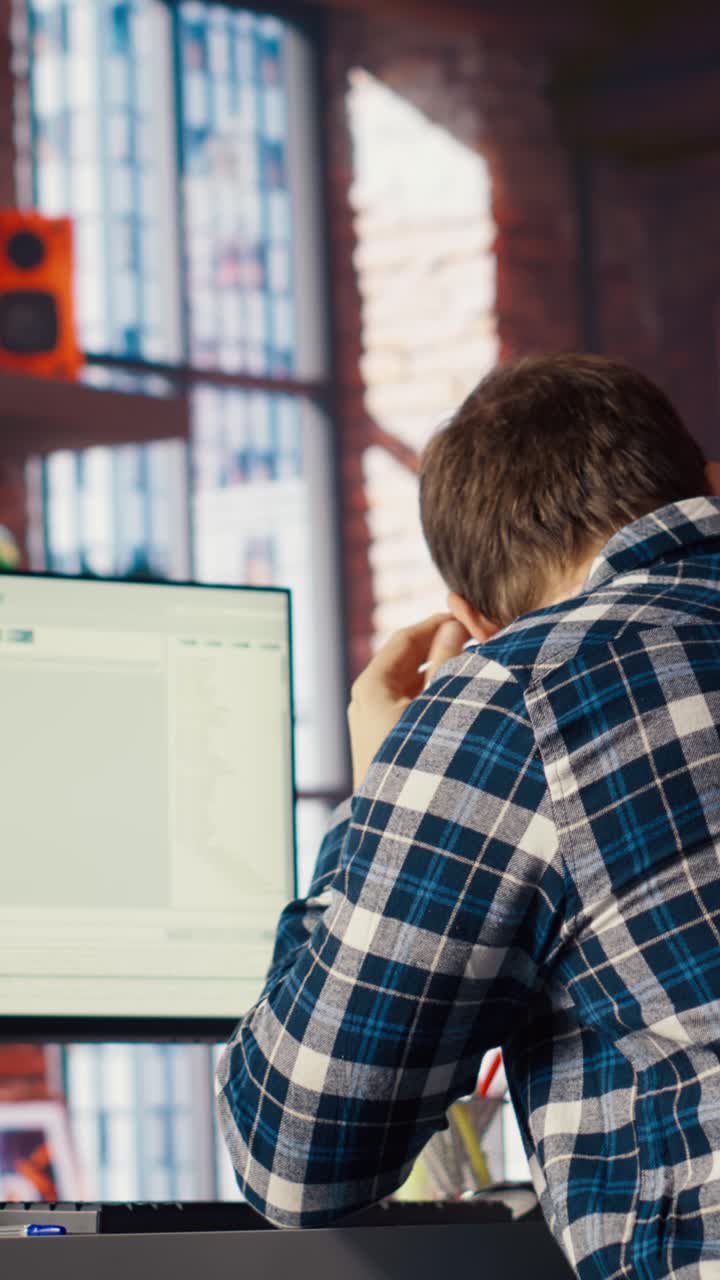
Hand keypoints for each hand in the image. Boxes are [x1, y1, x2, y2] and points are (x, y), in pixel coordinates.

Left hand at [348, 614, 469, 789]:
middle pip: (404, 660)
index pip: (405, 639)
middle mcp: (365, 699)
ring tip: (472, 664)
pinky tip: (456, 696)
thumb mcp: (438, 705)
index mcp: (372, 685)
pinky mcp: (380, 741)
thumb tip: (454, 625)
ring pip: (407, 683)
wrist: (404, 827)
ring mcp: (370, 721)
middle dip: (439, 646)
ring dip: (438, 672)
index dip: (437, 623)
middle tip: (475, 637)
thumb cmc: (421, 761)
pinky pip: (406, 705)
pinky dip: (430, 695)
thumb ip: (447, 663)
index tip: (467, 615)